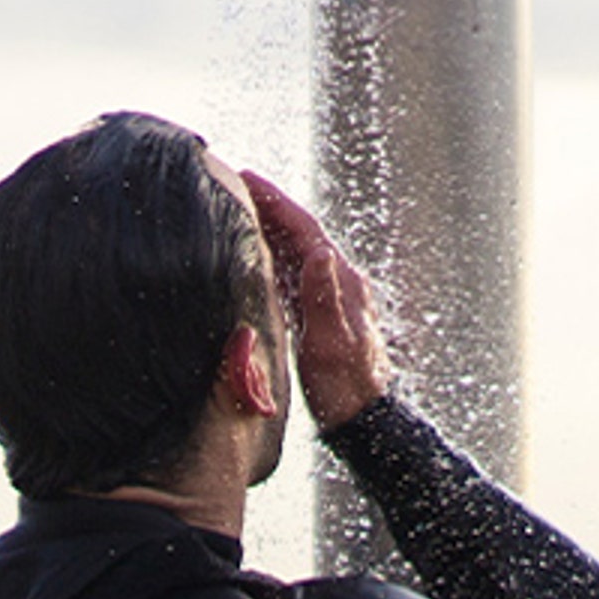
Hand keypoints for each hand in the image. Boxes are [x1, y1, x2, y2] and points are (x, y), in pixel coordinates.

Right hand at [240, 170, 389, 428]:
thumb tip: (317, 252)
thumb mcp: (332, 344)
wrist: (363, 419)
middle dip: (270, 206)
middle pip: (301, 234)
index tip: (248, 179)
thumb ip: (324, 297)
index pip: (306, 231)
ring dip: (270, 228)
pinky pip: (293, 274)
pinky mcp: (320, 314)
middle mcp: (340, 282)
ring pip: (296, 252)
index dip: (277, 202)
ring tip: (239, 209)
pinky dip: (273, 256)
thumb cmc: (348, 387)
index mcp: (344, 282)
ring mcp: (331, 297)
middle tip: (235, 184)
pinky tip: (256, 256)